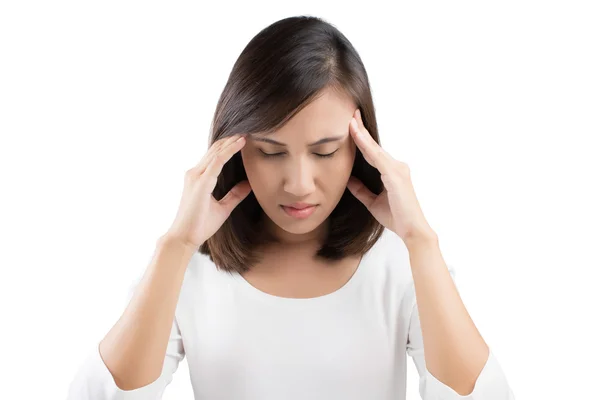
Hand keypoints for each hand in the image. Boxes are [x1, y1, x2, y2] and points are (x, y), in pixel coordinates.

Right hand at [164, 133, 251, 249]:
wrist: (184, 238)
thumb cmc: (200, 225)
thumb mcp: (223, 208)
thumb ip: (234, 195)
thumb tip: (248, 184)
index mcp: (199, 178)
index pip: (215, 156)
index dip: (229, 145)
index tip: (243, 138)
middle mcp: (195, 174)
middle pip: (215, 149)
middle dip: (231, 139)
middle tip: (247, 130)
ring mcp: (196, 176)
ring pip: (216, 152)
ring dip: (232, 141)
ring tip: (246, 132)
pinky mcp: (201, 182)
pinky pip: (217, 161)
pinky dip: (229, 150)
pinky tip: (240, 144)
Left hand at [346, 109, 436, 244]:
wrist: (412, 230)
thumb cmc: (397, 217)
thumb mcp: (372, 202)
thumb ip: (361, 190)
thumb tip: (348, 180)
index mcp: (392, 172)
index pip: (372, 152)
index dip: (361, 139)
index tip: (351, 126)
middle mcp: (396, 167)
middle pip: (373, 146)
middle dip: (361, 130)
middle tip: (350, 115)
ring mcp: (397, 169)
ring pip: (374, 148)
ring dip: (361, 134)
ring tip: (350, 120)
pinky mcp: (395, 174)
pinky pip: (376, 156)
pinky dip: (365, 145)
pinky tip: (356, 135)